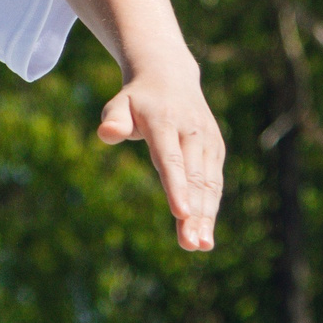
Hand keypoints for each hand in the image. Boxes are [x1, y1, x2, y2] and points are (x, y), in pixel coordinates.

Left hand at [97, 62, 221, 251]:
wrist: (172, 76)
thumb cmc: (138, 99)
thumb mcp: (120, 103)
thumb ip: (114, 119)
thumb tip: (106, 134)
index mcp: (166, 122)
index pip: (171, 159)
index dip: (177, 187)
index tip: (180, 214)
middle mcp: (192, 132)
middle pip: (194, 178)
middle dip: (195, 213)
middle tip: (191, 244)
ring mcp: (208, 142)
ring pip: (209, 184)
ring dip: (206, 217)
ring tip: (200, 246)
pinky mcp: (216, 150)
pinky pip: (214, 183)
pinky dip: (211, 209)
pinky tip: (204, 234)